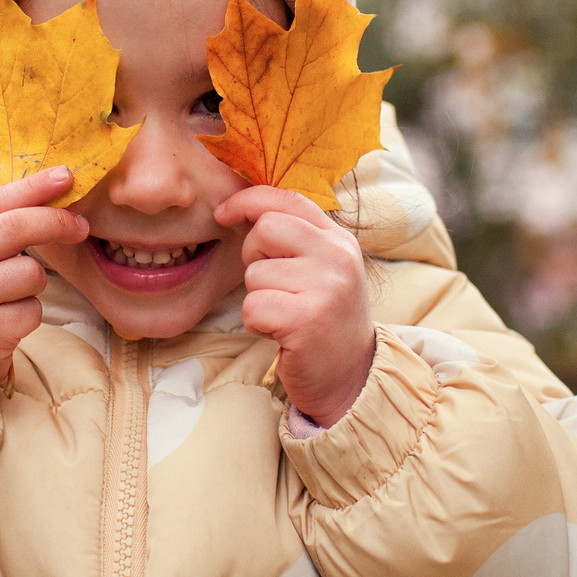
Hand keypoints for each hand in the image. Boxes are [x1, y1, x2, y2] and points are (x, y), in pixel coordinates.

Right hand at [0, 167, 87, 425]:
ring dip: (35, 284)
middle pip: (14, 228)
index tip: (66, 176)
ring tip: (11, 299)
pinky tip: (6, 325)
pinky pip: (32, 311)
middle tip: (80, 226)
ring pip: (30, 272)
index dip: (32, 187)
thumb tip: (44, 200)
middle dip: (55, 222)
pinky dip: (29, 316)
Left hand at [214, 185, 375, 428]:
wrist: (351, 377)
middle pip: (265, 229)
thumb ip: (295, 238)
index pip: (287, 199)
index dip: (248, 200)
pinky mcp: (307, 320)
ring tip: (285, 315)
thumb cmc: (325, 321)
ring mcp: (326, 288)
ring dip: (258, 298)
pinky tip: (280, 332)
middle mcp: (337, 257)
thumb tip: (243, 208)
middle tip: (273, 286)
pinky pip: (253, 306)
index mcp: (339, 240)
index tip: (224, 212)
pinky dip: (257, 323)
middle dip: (253, 257)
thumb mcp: (322, 270)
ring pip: (254, 273)